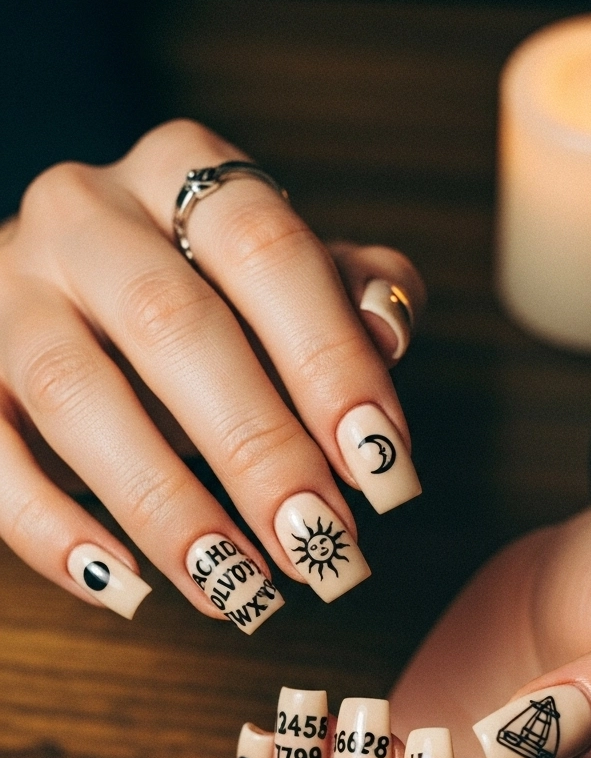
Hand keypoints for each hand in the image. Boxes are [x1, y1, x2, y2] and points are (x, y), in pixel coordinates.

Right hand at [0, 120, 424, 625]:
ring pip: (73, 392)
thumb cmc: (208, 291)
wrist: (70, 286)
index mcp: (183, 168)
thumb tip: (386, 334)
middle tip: (318, 544)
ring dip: (163, 503)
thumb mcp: (286, 274)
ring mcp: (8, 287)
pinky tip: (127, 589)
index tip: (384, 466)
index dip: (330, 359)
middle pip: (171, 323)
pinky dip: (50, 529)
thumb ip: (350, 292)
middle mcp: (84, 212)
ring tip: (238, 588)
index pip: (265, 249)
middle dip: (255, 448)